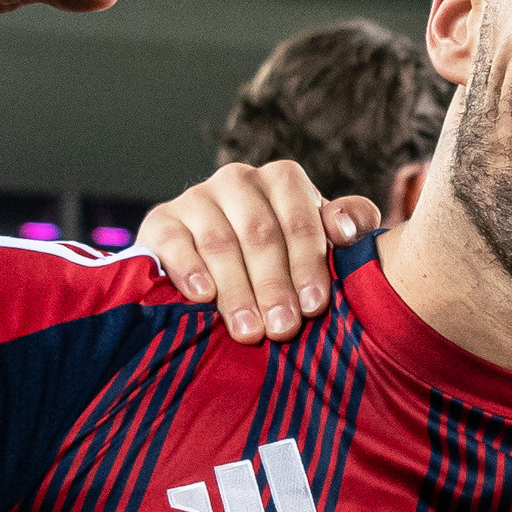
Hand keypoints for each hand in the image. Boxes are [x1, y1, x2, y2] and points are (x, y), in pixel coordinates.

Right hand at [135, 163, 380, 343]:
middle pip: (260, 233)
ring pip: (220, 242)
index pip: (300, 218)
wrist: (211, 267)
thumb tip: (346, 229)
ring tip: (249, 331)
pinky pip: (174, 242)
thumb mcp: (320, 241)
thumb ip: (350, 225)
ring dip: (237, 290)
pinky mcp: (160, 220)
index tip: (315, 306)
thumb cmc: (283, 258)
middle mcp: (238, 180)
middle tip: (283, 329)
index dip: (309, 264)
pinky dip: (189, 270)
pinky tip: (203, 297)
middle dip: (274, 285)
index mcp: (282, 180)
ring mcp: (196, 198)